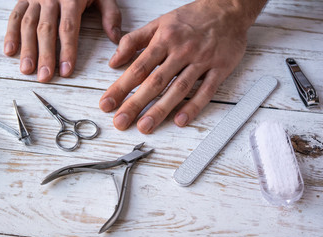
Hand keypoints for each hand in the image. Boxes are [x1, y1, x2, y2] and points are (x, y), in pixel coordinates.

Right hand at [4, 0, 121, 81]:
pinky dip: (11, 32)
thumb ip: (110, 15)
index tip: (66, 70)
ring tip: (27, 70)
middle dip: (45, 55)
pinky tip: (10, 51)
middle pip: (46, 30)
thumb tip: (114, 38)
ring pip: (29, 25)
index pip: (68, 28)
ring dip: (27, 48)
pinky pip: (15, 15)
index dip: (67, 51)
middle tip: (44, 76)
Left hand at [99, 0, 266, 133]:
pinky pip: (206, 90)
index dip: (121, 87)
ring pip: (179, 88)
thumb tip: (114, 61)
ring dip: (161, 109)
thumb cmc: (192, 17)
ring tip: (145, 126)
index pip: (138, 67)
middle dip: (136, 103)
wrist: (228, 8)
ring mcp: (202, 60)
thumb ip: (134, 41)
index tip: (107, 103)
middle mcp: (181, 51)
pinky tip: (181, 120)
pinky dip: (194, 106)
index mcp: (164, 39)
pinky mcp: (220, 68)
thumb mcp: (159, 23)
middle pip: (155, 81)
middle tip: (121, 121)